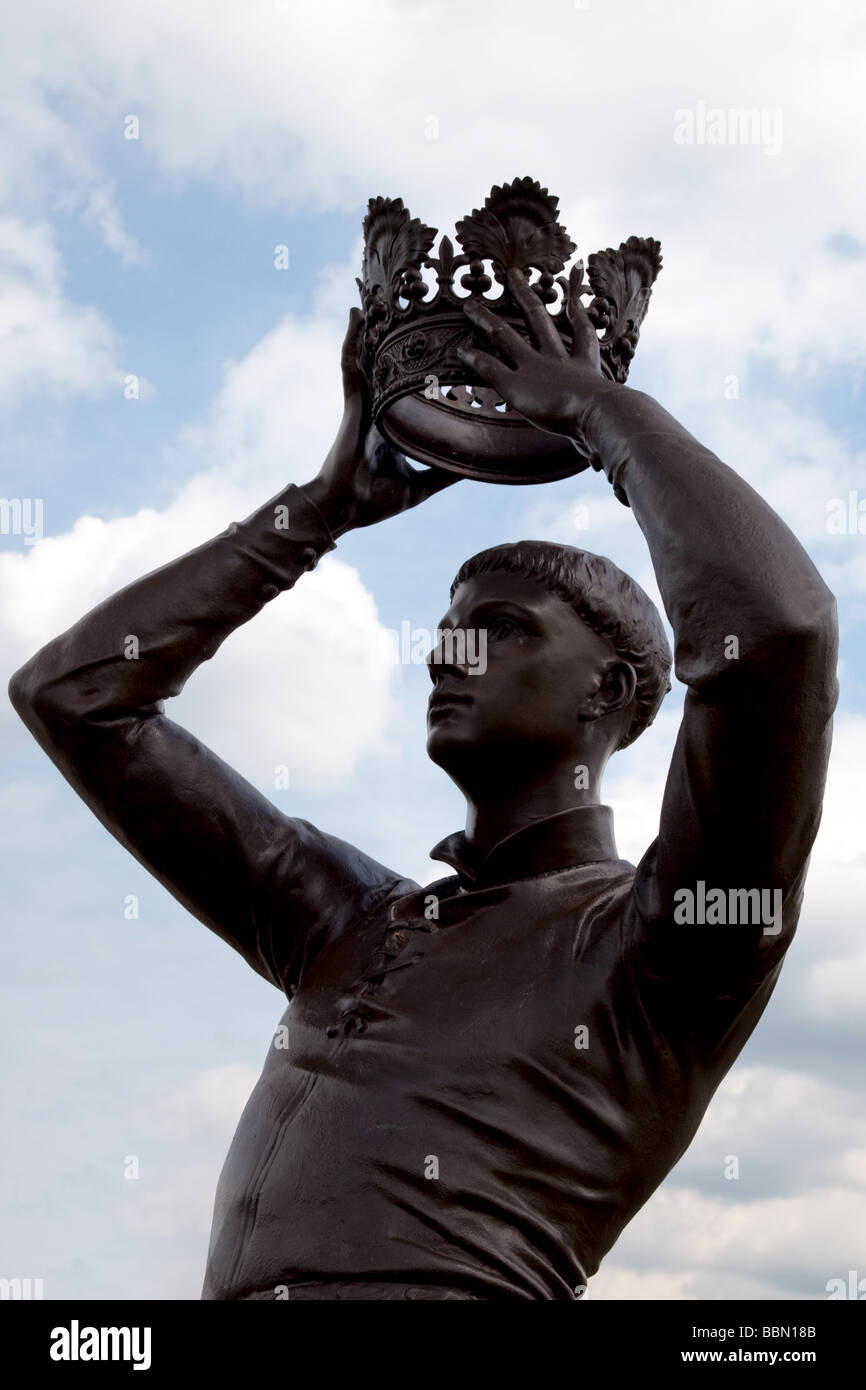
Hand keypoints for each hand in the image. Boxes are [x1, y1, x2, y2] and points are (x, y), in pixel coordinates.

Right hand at [306, 309, 459, 535]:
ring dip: (371, 328)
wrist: (348, 508)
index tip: (442, 344)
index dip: (420, 366)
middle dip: (393, 339)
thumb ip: (445, 472)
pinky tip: (356, 314)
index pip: (409, 389)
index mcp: (393, 424)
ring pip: (368, 357)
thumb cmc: (376, 500)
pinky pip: (351, 365)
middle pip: (387, 366)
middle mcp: (378, 408)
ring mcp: (364, 403)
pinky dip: (352, 339)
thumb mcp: (421, 485)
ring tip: (379, 294)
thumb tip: (476, 467)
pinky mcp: (353, 404)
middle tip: (409, 305)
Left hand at [456, 267, 615, 453]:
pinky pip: (491, 367)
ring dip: (486, 319)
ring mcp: (535, 367)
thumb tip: (603, 462)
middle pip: (537, 318)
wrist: (603, 412)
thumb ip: (601, 437)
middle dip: (524, 296)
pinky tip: (460, 351)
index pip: (582, 334)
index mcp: (584, 366)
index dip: (578, 314)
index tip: (572, 299)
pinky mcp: (517, 383)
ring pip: (505, 335)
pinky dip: (475, 359)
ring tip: (469, 304)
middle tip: (513, 275)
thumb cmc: (612, 422)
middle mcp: (557, 358)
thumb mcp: (612, 421)